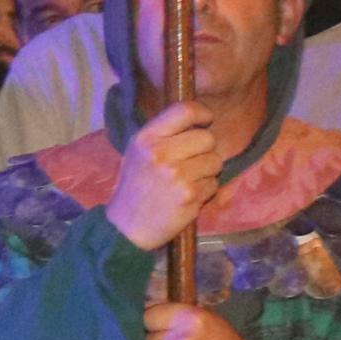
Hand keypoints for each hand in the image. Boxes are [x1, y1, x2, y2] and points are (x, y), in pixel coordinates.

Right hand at [107, 102, 225, 250]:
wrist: (125, 229)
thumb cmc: (135, 188)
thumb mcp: (138, 154)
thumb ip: (164, 135)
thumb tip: (198, 120)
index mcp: (146, 139)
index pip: (184, 110)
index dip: (202, 113)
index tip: (205, 121)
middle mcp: (160, 153)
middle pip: (207, 138)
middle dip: (204, 151)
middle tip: (191, 163)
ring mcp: (176, 174)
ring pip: (215, 161)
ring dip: (207, 172)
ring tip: (187, 182)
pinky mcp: (190, 194)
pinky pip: (214, 184)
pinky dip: (205, 191)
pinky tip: (187, 198)